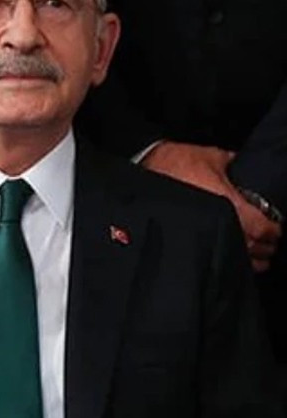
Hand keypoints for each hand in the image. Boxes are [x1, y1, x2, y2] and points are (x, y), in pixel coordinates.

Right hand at [141, 141, 280, 270]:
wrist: (142, 171)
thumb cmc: (173, 164)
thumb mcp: (210, 156)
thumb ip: (233, 162)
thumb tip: (242, 163)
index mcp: (230, 204)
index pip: (262, 228)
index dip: (273, 231)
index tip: (276, 230)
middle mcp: (219, 224)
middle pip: (252, 248)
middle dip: (264, 248)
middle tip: (269, 244)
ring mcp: (202, 235)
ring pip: (235, 259)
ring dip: (249, 259)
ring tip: (255, 258)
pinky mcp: (187, 240)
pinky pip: (213, 258)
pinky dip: (227, 262)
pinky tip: (231, 259)